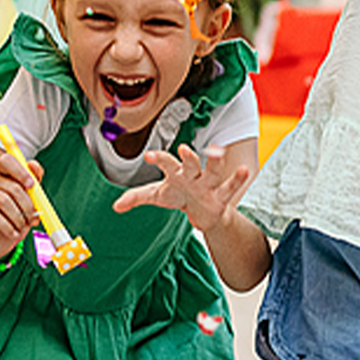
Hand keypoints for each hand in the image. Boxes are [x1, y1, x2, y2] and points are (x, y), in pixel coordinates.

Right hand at [0, 151, 41, 262]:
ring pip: (4, 201)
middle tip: (34, 218)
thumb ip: (34, 182)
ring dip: (18, 217)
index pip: (7, 161)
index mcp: (3, 172)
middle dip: (27, 205)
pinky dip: (7, 226)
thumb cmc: (15, 213)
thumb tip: (34, 166)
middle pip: (12, 187)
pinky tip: (13, 233)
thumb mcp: (29, 198)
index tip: (32, 185)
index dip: (20, 171)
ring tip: (23, 227)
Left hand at [112, 144, 251, 232]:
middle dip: (189, 157)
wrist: (202, 211)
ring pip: (212, 171)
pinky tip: (244, 171)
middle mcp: (193, 175)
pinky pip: (230, 187)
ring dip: (215, 161)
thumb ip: (136, 197)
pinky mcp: (221, 196)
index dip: (158, 159)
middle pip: (190, 164)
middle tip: (185, 149)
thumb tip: (115, 206)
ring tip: (218, 151)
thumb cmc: (178, 195)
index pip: (166, 163)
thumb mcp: (156, 195)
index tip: (147, 156)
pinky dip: (237, 179)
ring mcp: (208, 184)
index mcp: (176, 173)